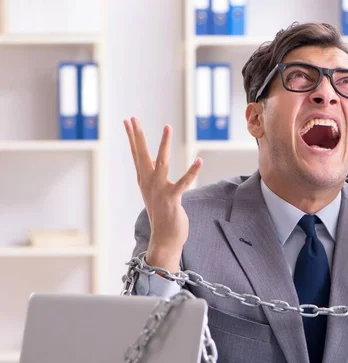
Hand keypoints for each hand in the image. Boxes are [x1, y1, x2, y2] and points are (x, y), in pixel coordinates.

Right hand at [124, 117, 201, 271]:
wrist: (165, 239)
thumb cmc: (162, 215)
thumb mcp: (154, 193)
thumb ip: (153, 179)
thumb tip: (151, 166)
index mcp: (144, 180)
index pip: (136, 155)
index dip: (132, 137)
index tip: (127, 121)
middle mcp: (149, 183)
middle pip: (142, 155)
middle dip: (138, 136)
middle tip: (132, 118)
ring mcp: (159, 191)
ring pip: (162, 163)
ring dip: (164, 144)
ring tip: (167, 127)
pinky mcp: (172, 199)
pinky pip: (183, 183)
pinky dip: (192, 172)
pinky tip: (199, 160)